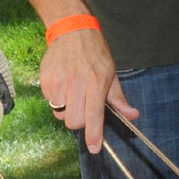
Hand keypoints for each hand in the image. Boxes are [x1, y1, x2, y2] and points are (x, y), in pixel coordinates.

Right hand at [39, 28, 138, 153]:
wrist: (72, 30)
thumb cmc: (95, 53)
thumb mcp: (111, 73)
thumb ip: (119, 98)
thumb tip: (133, 115)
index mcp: (95, 82)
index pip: (94, 115)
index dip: (94, 134)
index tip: (95, 148)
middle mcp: (76, 83)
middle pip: (73, 122)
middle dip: (79, 121)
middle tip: (84, 108)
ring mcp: (58, 82)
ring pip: (60, 114)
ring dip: (67, 110)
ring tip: (73, 93)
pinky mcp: (45, 80)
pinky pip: (50, 102)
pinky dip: (57, 100)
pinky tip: (64, 85)